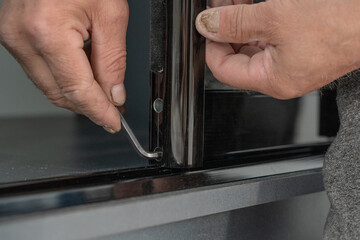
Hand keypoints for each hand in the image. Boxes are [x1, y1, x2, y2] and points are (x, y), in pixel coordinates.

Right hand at [0, 0, 128, 132]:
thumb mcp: (111, 12)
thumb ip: (113, 60)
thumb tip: (114, 93)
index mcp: (47, 31)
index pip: (78, 90)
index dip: (99, 112)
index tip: (113, 123)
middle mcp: (21, 37)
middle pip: (60, 94)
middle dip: (90, 106)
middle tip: (114, 108)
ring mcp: (12, 37)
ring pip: (49, 86)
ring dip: (78, 94)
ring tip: (103, 91)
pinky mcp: (13, 35)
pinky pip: (42, 70)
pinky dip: (65, 78)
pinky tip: (84, 75)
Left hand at [196, 0, 359, 98]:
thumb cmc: (341, 24)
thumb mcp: (275, 18)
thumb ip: (235, 22)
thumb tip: (207, 25)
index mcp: (272, 80)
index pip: (224, 69)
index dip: (211, 44)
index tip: (208, 22)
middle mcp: (280, 77)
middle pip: (237, 56)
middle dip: (226, 28)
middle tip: (221, 4)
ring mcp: (291, 63)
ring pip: (253, 44)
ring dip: (242, 22)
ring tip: (236, 0)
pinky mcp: (301, 49)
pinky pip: (270, 38)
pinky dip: (260, 22)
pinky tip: (256, 6)